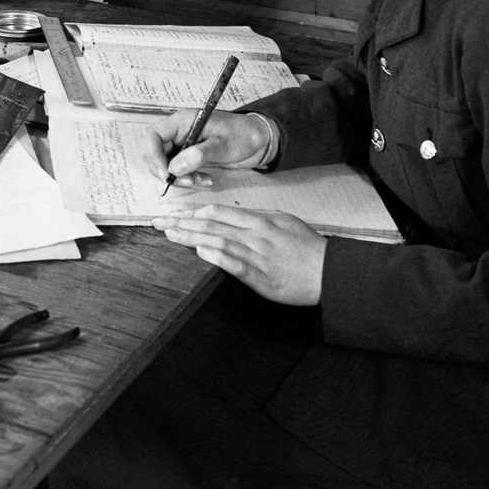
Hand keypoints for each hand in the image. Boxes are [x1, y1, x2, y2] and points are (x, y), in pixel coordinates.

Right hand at [142, 110, 270, 190]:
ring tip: (199, 180)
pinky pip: (176, 170)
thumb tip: (174, 167)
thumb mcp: (223, 145)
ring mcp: (181, 144)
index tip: (166, 174)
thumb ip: (199, 155)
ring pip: (164, 164)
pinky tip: (204, 179)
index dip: (153, 155)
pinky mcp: (187, 156)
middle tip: (185, 181)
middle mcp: (177, 132)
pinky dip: (187, 178)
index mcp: (182, 121)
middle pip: (153, 152)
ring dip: (178, 177)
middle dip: (165, 171)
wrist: (256, 139)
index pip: (152, 136)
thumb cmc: (242, 134)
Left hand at [151, 204, 326, 304]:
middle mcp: (256, 234)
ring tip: (169, 234)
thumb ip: (257, 218)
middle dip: (181, 222)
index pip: (217, 211)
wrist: (331, 273)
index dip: (191, 212)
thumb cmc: (308, 248)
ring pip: (219, 241)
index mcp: (259, 220)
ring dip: (191, 236)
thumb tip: (231, 215)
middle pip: (212, 224)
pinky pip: (236, 264)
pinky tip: (200, 252)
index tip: (172, 214)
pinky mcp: (262, 277)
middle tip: (157, 222)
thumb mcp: (284, 221)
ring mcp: (258, 255)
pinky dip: (217, 256)